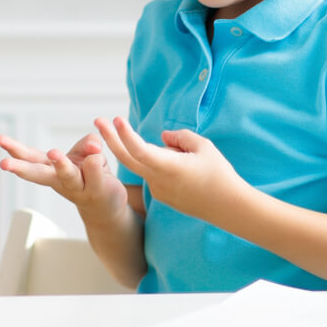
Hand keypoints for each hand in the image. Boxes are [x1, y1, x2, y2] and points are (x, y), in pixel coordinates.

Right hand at [0, 132, 127, 222]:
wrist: (108, 204)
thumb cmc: (91, 174)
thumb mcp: (86, 153)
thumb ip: (87, 144)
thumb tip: (93, 147)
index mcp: (50, 169)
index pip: (29, 157)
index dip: (14, 149)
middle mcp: (60, 180)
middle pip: (38, 174)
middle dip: (21, 168)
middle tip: (5, 164)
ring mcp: (77, 187)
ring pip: (68, 175)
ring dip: (61, 165)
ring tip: (53, 153)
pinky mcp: (97, 190)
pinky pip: (96, 173)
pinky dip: (96, 161)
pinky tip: (96, 155)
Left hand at [94, 116, 248, 223]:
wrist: (228, 208)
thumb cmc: (219, 174)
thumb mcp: (203, 147)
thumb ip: (179, 137)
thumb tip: (162, 138)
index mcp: (168, 167)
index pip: (138, 149)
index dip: (125, 134)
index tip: (116, 119)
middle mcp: (158, 180)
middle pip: (127, 159)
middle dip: (111, 139)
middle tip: (97, 121)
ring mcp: (158, 191)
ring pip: (147, 164)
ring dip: (155, 153)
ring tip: (190, 158)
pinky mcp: (162, 196)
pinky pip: (156, 174)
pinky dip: (162, 164)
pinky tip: (188, 169)